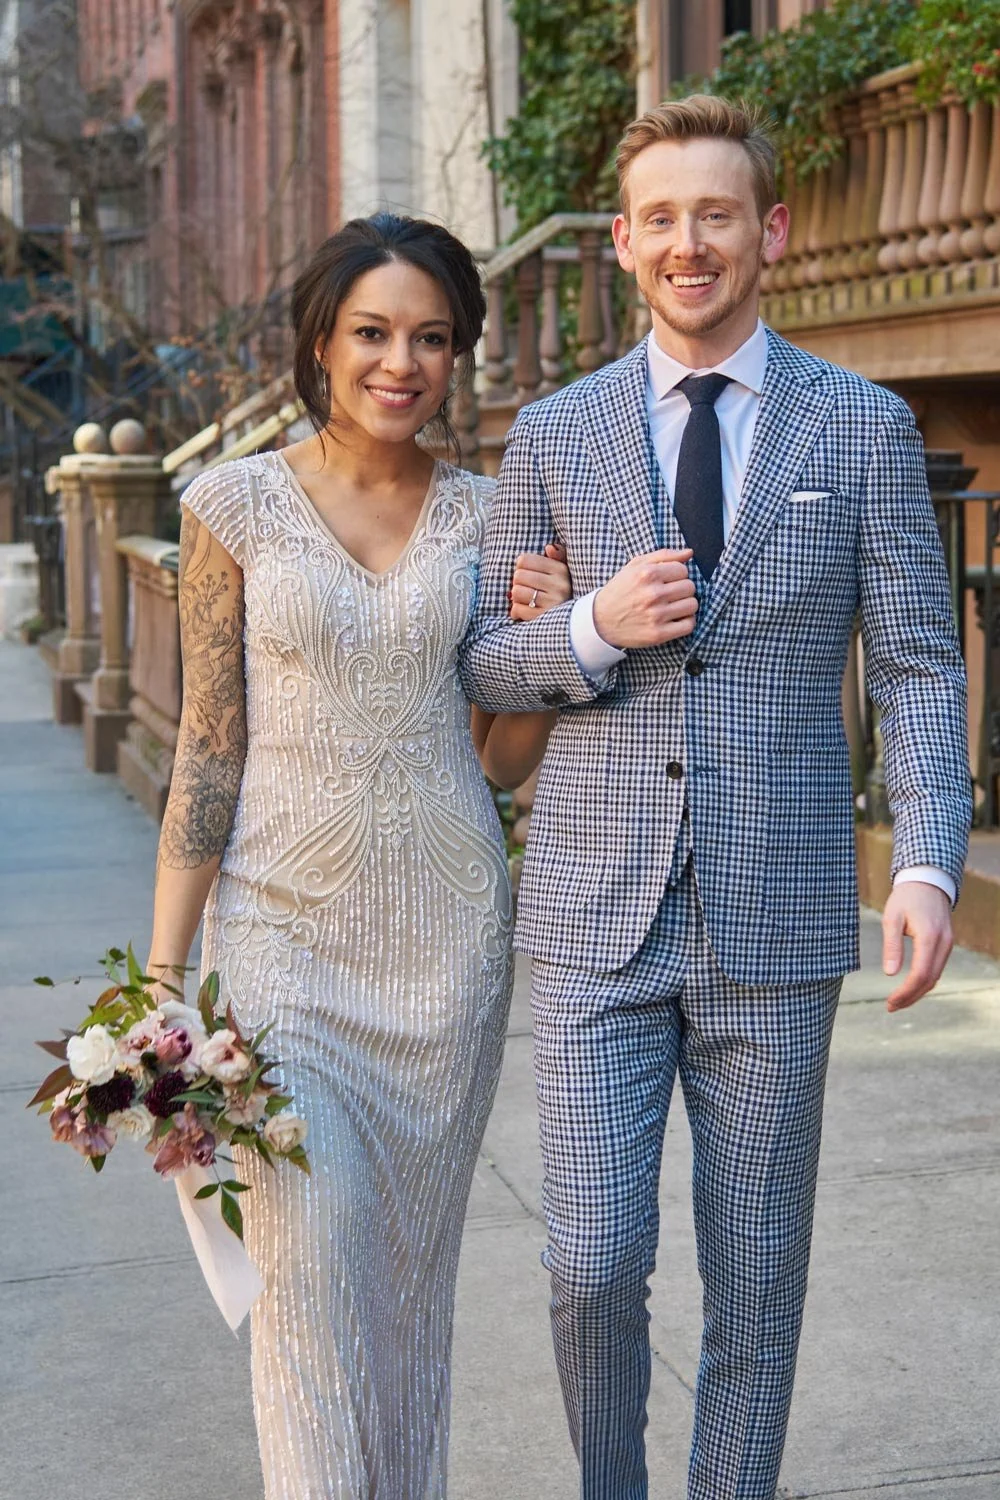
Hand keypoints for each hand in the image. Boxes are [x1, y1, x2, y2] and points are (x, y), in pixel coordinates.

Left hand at [509, 543, 570, 620]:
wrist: (575, 620)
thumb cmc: (563, 592)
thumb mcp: (564, 572)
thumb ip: (558, 556)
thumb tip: (549, 548)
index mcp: (560, 570)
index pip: (525, 560)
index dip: (520, 567)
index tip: (526, 574)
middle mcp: (558, 585)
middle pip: (518, 576)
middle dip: (518, 583)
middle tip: (525, 589)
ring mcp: (552, 603)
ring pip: (516, 592)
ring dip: (516, 598)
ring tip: (525, 600)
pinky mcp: (543, 618)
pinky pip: (517, 609)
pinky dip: (516, 611)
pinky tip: (524, 611)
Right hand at [592, 549, 696, 648]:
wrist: (600, 620)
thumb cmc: (620, 590)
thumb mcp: (634, 566)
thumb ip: (663, 555)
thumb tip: (689, 553)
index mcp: (647, 574)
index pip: (683, 570)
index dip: (677, 575)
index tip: (668, 581)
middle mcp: (652, 594)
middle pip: (690, 587)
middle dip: (682, 589)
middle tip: (670, 594)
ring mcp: (656, 615)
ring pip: (692, 605)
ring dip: (685, 605)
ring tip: (673, 606)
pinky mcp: (658, 634)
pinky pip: (689, 625)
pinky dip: (686, 622)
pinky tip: (675, 619)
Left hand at [882, 882, 952, 1010]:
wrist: (927, 881)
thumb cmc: (905, 898)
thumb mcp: (892, 918)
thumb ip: (892, 946)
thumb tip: (889, 974)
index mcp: (929, 937)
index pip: (920, 974)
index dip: (906, 992)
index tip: (890, 1002)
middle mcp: (943, 944)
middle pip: (930, 980)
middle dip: (910, 997)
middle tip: (890, 1007)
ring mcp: (948, 944)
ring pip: (935, 977)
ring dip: (917, 992)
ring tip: (897, 1001)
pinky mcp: (946, 944)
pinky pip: (937, 968)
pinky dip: (924, 981)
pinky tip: (910, 987)